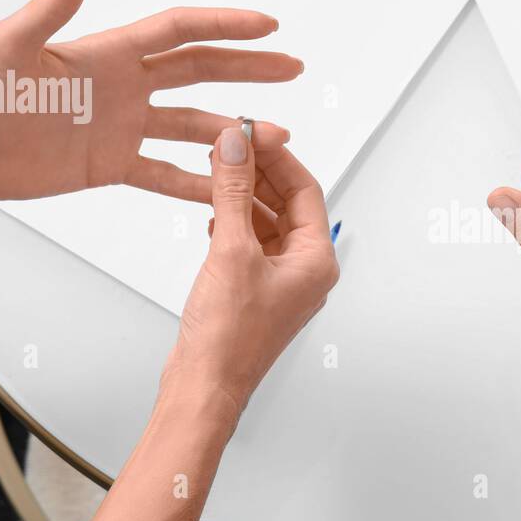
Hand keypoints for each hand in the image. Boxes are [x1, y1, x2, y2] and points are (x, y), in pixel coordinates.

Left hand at [0, 0, 298, 202]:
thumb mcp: (14, 45)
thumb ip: (53, 5)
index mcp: (111, 54)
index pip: (181, 33)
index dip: (226, 27)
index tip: (268, 25)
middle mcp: (126, 87)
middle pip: (201, 72)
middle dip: (250, 68)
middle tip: (292, 67)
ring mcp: (125, 126)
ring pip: (194, 127)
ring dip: (235, 131)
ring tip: (278, 136)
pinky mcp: (114, 164)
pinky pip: (166, 173)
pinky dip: (199, 182)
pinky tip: (231, 189)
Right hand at [163, 124, 338, 413]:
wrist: (204, 388)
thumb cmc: (228, 339)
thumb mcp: (230, 250)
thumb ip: (231, 191)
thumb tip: (235, 146)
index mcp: (316, 261)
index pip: (305, 189)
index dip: (277, 156)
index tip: (250, 131)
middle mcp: (305, 271)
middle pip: (287, 203)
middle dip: (258, 172)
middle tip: (229, 145)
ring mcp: (281, 282)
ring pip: (267, 222)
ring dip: (242, 196)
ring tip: (216, 170)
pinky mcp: (255, 291)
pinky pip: (251, 243)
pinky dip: (233, 223)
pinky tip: (213, 213)